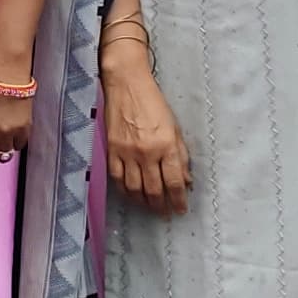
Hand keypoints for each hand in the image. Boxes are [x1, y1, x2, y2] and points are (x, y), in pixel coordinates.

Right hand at [102, 46, 190, 213]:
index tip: (181, 209)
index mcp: (167, 145)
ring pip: (134, 189)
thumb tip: (185, 180)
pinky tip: (131, 195)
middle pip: (154, 190)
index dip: (178, 200)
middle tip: (165, 212)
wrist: (126, 84)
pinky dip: (124, 191)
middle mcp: (147, 152)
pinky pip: (117, 178)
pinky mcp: (111, 150)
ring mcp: (127, 152)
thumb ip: (181, 155)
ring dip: (143, 202)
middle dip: (161, 206)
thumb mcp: (175, 128)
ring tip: (149, 207)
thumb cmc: (154, 103)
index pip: (174, 182)